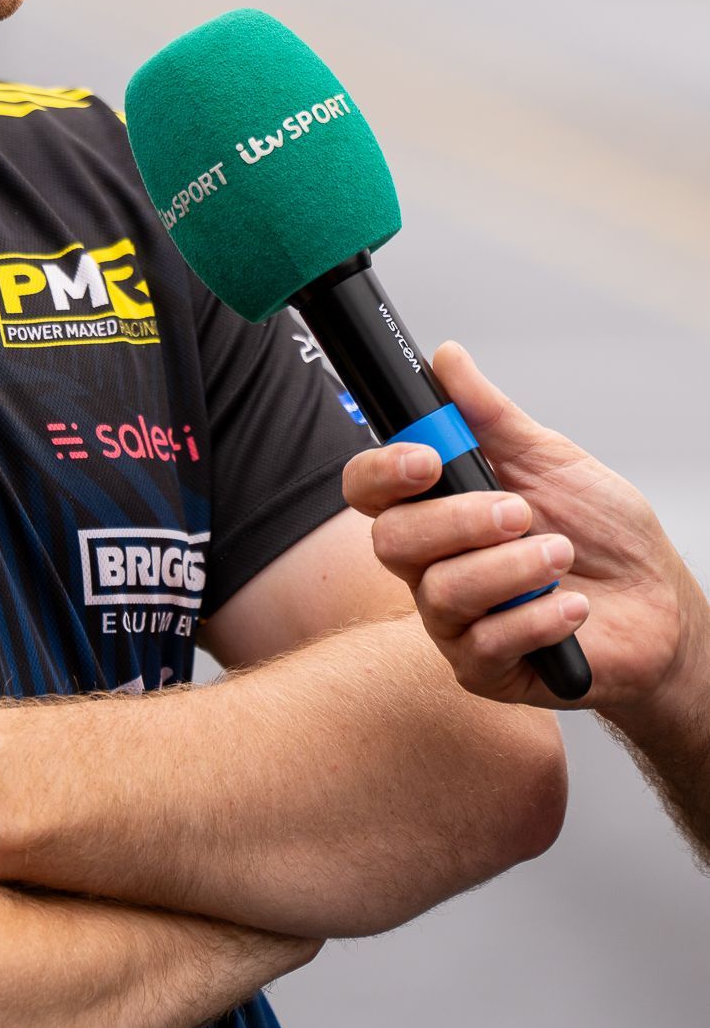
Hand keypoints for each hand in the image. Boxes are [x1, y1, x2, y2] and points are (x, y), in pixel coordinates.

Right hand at [342, 343, 705, 713]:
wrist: (658, 605)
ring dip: (511, 569)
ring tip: (562, 555)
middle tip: (520, 511)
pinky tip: (574, 608)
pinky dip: (537, 617)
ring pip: (441, 593)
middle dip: (459, 521)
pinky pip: (484, 644)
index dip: (383, 472)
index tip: (428, 459)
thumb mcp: (552, 460)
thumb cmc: (604, 535)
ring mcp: (453, 620)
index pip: (370, 489)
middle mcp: (432, 564)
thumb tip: (447, 359)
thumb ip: (491, 415)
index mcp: (437, 508)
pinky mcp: (485, 668)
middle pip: (392, 542)